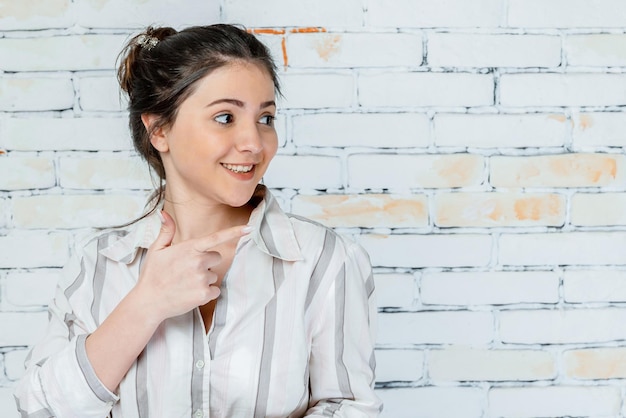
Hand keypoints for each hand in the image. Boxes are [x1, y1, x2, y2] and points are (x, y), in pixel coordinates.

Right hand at [134, 210, 248, 321]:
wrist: (149, 302)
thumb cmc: (152, 275)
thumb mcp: (156, 250)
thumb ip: (166, 231)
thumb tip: (164, 214)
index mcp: (189, 248)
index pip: (216, 238)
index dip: (234, 232)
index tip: (249, 228)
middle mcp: (198, 262)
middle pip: (217, 258)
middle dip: (207, 263)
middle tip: (188, 270)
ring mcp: (202, 278)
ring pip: (214, 275)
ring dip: (204, 279)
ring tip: (185, 283)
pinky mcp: (204, 294)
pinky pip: (215, 290)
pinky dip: (206, 293)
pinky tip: (190, 293)